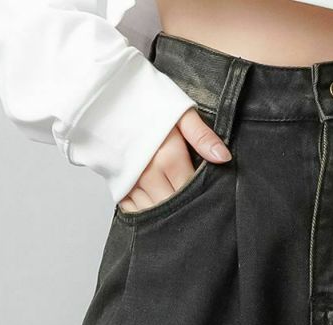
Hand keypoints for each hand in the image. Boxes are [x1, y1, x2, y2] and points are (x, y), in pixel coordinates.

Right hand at [117, 106, 231, 213]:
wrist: (109, 99)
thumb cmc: (146, 103)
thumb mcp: (180, 112)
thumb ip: (202, 136)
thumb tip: (223, 158)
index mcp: (167, 157)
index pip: (190, 188)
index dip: (201, 194)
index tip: (207, 194)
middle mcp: (148, 175)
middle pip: (174, 206)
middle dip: (185, 209)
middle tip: (195, 208)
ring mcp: (132, 182)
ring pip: (154, 214)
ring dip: (166, 217)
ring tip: (176, 213)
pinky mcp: (119, 186)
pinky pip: (134, 211)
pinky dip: (145, 214)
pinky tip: (154, 210)